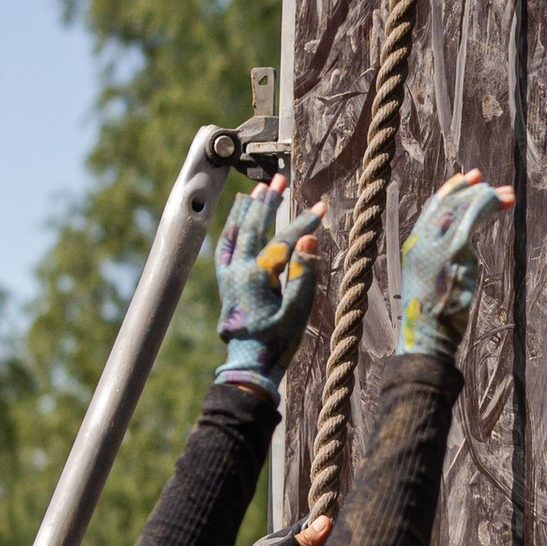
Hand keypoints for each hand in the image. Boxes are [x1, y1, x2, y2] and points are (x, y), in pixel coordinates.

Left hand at [214, 184, 324, 392]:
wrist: (248, 366)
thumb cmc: (277, 343)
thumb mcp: (298, 313)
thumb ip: (303, 275)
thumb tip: (307, 240)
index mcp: (257, 277)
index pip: (283, 240)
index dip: (304, 223)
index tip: (321, 208)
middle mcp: (238, 271)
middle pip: (254, 227)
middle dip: (270, 201)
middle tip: (281, 178)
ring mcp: (228, 276)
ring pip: (235, 232)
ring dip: (248, 208)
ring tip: (260, 187)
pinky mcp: (225, 282)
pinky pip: (225, 247)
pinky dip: (231, 227)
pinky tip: (236, 215)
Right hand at [398, 172, 510, 366]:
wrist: (426, 337)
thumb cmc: (432, 319)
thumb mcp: (433, 283)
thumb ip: (442, 261)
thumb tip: (462, 247)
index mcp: (414, 248)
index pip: (430, 211)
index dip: (448, 192)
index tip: (464, 178)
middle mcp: (423, 241)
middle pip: (447, 204)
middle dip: (469, 189)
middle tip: (487, 180)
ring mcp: (439, 244)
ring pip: (463, 207)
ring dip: (485, 197)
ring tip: (507, 196)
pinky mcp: (456, 249)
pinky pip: (474, 216)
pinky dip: (488, 205)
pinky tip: (502, 203)